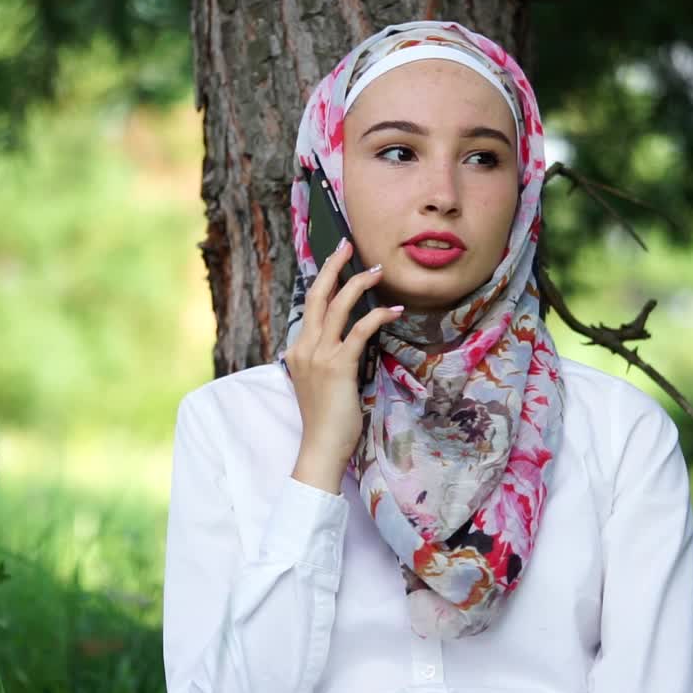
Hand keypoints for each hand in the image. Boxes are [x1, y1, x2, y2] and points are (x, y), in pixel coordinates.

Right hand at [284, 240, 402, 494]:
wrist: (320, 448)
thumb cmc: (326, 420)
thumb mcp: (321, 383)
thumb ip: (328, 360)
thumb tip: (348, 342)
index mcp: (298, 350)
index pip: (310, 306)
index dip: (323, 280)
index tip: (336, 262)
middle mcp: (304, 347)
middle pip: (317, 295)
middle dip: (333, 266)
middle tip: (347, 245)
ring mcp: (319, 355)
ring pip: (337, 305)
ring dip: (359, 283)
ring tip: (378, 270)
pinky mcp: (338, 366)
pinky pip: (360, 330)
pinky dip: (378, 316)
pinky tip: (394, 311)